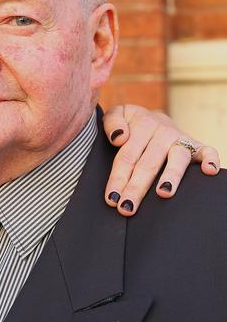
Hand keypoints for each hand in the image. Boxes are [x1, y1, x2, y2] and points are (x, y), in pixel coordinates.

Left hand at [102, 104, 219, 215]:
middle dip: (137, 187)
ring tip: (163, 193)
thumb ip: (112, 122)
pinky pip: (208, 152)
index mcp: (142, 125)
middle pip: (148, 163)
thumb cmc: (131, 123)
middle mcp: (163, 132)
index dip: (118, 178)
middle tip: (128, 207)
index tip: (112, 198)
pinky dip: (210, 160)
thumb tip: (119, 138)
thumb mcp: (118, 114)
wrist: (154, 116)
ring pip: (177, 159)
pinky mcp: (197, 145)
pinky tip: (208, 171)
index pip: (127, 157)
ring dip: (170, 177)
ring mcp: (181, 139)